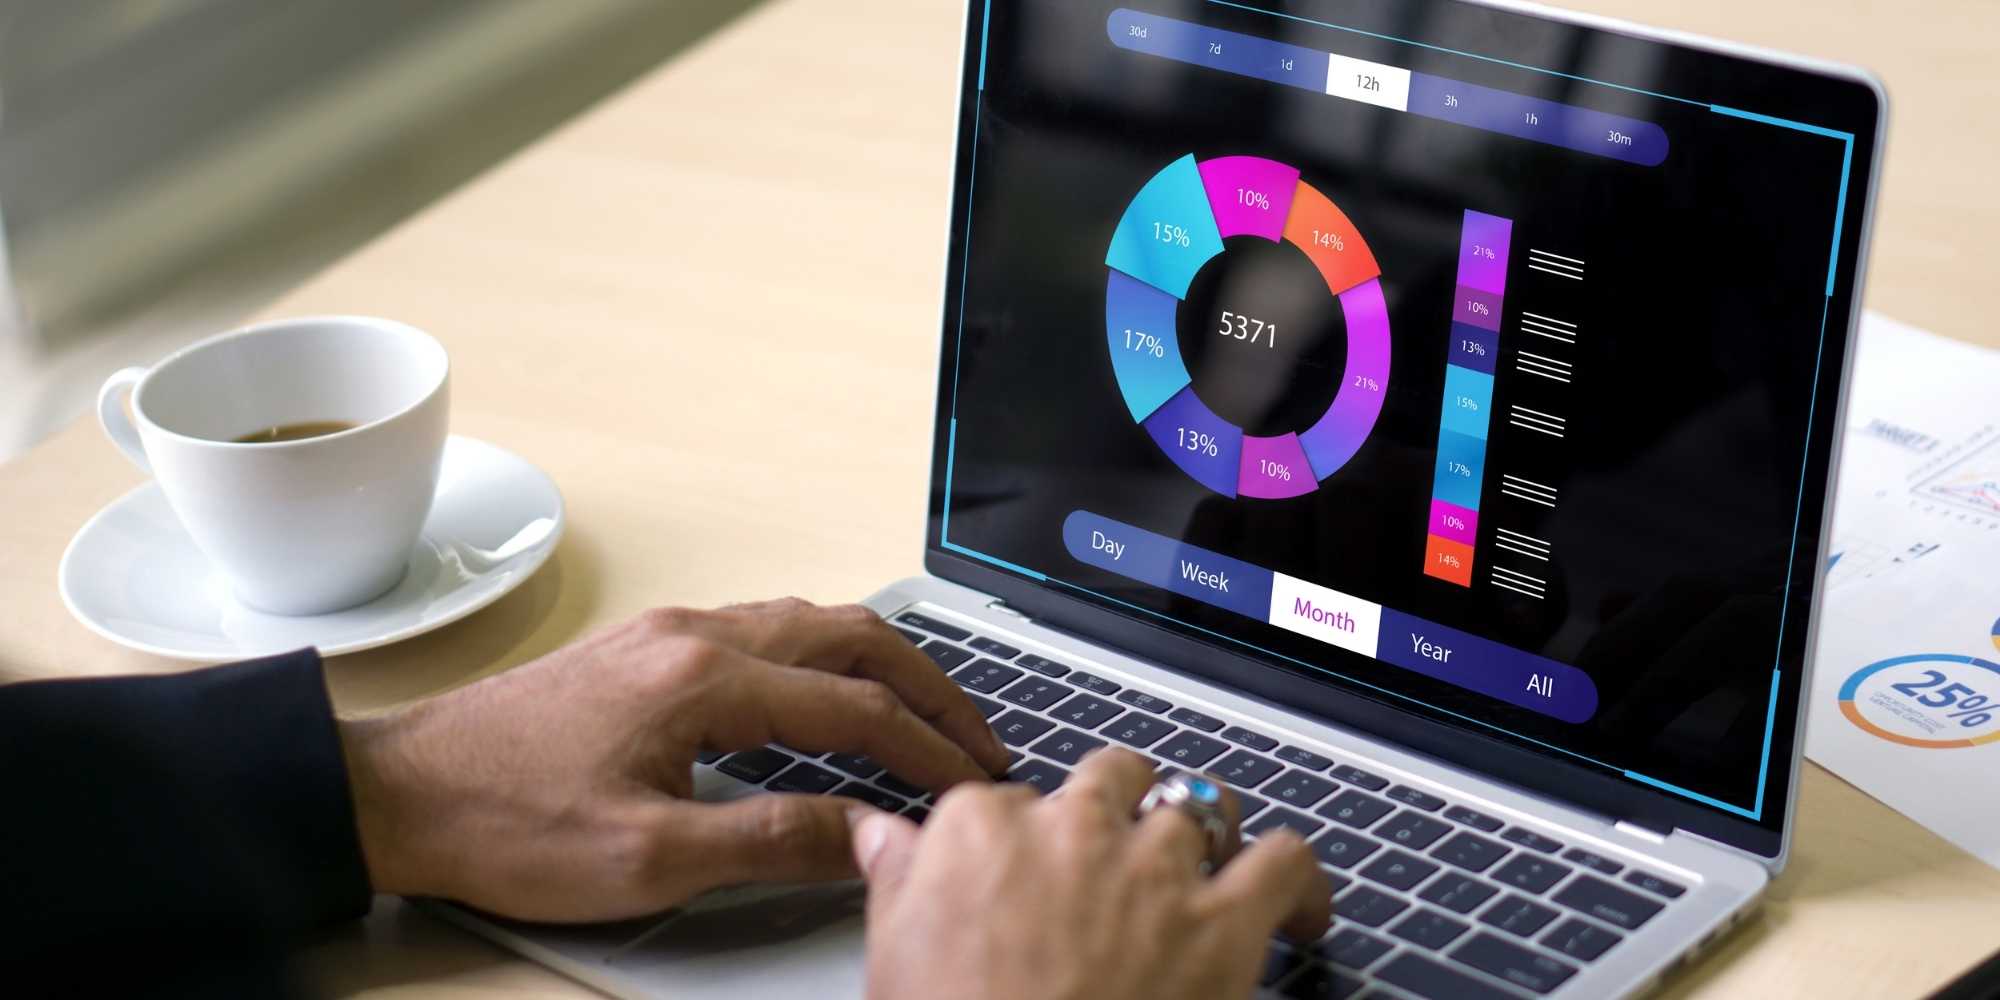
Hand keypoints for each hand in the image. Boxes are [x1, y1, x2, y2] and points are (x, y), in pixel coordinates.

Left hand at [338, 598, 1009, 920]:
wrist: (398, 792)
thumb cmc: (509, 826)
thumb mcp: (650, 858)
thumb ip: (772, 838)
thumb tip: (868, 834)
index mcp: (706, 679)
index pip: (855, 708)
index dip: (927, 752)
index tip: (974, 790)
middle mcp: (696, 635)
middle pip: (848, 635)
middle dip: (926, 684)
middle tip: (976, 739)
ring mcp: (668, 633)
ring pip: (807, 624)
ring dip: (876, 664)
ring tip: (923, 715)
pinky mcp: (645, 650)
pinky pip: (765, 633)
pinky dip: (824, 661)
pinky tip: (829, 701)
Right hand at [851, 749, 1330, 999]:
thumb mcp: (894, 957)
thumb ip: (899, 879)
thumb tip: (879, 836)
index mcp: (981, 829)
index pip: (1011, 798)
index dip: (1030, 837)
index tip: (1034, 869)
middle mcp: (1072, 829)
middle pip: (1111, 778)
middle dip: (1120, 809)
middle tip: (1118, 858)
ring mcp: (1153, 868)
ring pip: (1197, 806)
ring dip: (1201, 835)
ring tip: (1203, 872)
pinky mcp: (1223, 920)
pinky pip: (1282, 862)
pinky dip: (1295, 876)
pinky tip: (1293, 901)